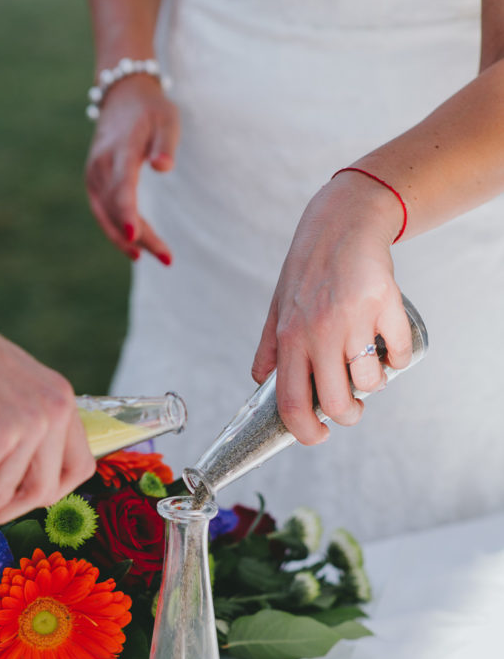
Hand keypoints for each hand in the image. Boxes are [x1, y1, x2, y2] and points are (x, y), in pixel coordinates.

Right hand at [0, 305, 95, 535]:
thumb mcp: (19, 385)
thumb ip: (29, 416)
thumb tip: (18, 467)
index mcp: (63, 403)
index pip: (79, 468)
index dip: (52, 493)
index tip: (21, 501)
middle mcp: (53, 414)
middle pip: (42, 491)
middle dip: (7, 513)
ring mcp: (26, 426)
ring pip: (1, 495)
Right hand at [85, 74, 179, 262]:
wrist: (122, 95)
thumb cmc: (151, 109)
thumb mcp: (167, 119)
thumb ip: (166, 144)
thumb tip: (164, 168)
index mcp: (121, 150)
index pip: (122, 187)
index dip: (127, 213)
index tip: (136, 236)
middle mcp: (102, 165)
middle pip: (118, 209)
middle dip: (142, 237)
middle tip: (168, 258)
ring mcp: (94, 175)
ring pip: (109, 216)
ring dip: (131, 240)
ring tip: (160, 256)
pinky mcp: (93, 182)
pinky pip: (103, 214)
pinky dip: (116, 233)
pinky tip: (136, 249)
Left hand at [251, 172, 412, 444]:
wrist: (343, 222)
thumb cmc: (307, 270)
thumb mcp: (277, 307)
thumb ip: (269, 348)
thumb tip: (261, 384)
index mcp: (289, 338)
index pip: (291, 403)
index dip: (306, 432)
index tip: (319, 436)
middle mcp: (319, 331)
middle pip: (336, 403)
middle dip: (349, 416)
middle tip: (353, 408)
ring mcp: (353, 318)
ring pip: (370, 382)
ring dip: (375, 386)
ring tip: (370, 368)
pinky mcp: (386, 303)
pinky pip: (398, 352)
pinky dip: (398, 359)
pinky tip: (390, 347)